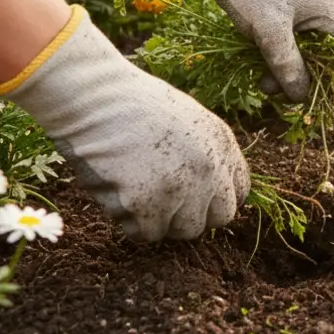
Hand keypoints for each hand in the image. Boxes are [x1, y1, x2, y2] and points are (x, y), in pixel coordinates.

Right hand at [0, 6, 249, 241]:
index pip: (238, 193)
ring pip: (181, 232)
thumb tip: (211, 194)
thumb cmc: (133, 105)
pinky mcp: (147, 205)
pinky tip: (118, 189)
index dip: (215, 200)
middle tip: (162, 197)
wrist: (95, 98)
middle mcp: (210, 170)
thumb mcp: (189, 120)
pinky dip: (130, 220)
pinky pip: (145, 235)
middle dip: (191, 214)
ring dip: (159, 218)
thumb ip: (207, 154)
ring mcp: (182, 189)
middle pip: (216, 220)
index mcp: (223, 145)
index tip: (195, 198)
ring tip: (134, 185)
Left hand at [173, 0, 333, 101]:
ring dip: (281, 68)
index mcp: (329, 12)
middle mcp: (321, 11)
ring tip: (260, 80)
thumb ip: (289, 66)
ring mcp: (302, 10)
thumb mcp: (271, 33)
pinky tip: (257, 61)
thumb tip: (302, 97)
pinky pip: (287, 40)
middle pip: (320, 57)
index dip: (328, 79)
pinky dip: (273, 54)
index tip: (303, 96)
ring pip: (300, 51)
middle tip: (270, 88)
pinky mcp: (283, 10)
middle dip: (297, 76)